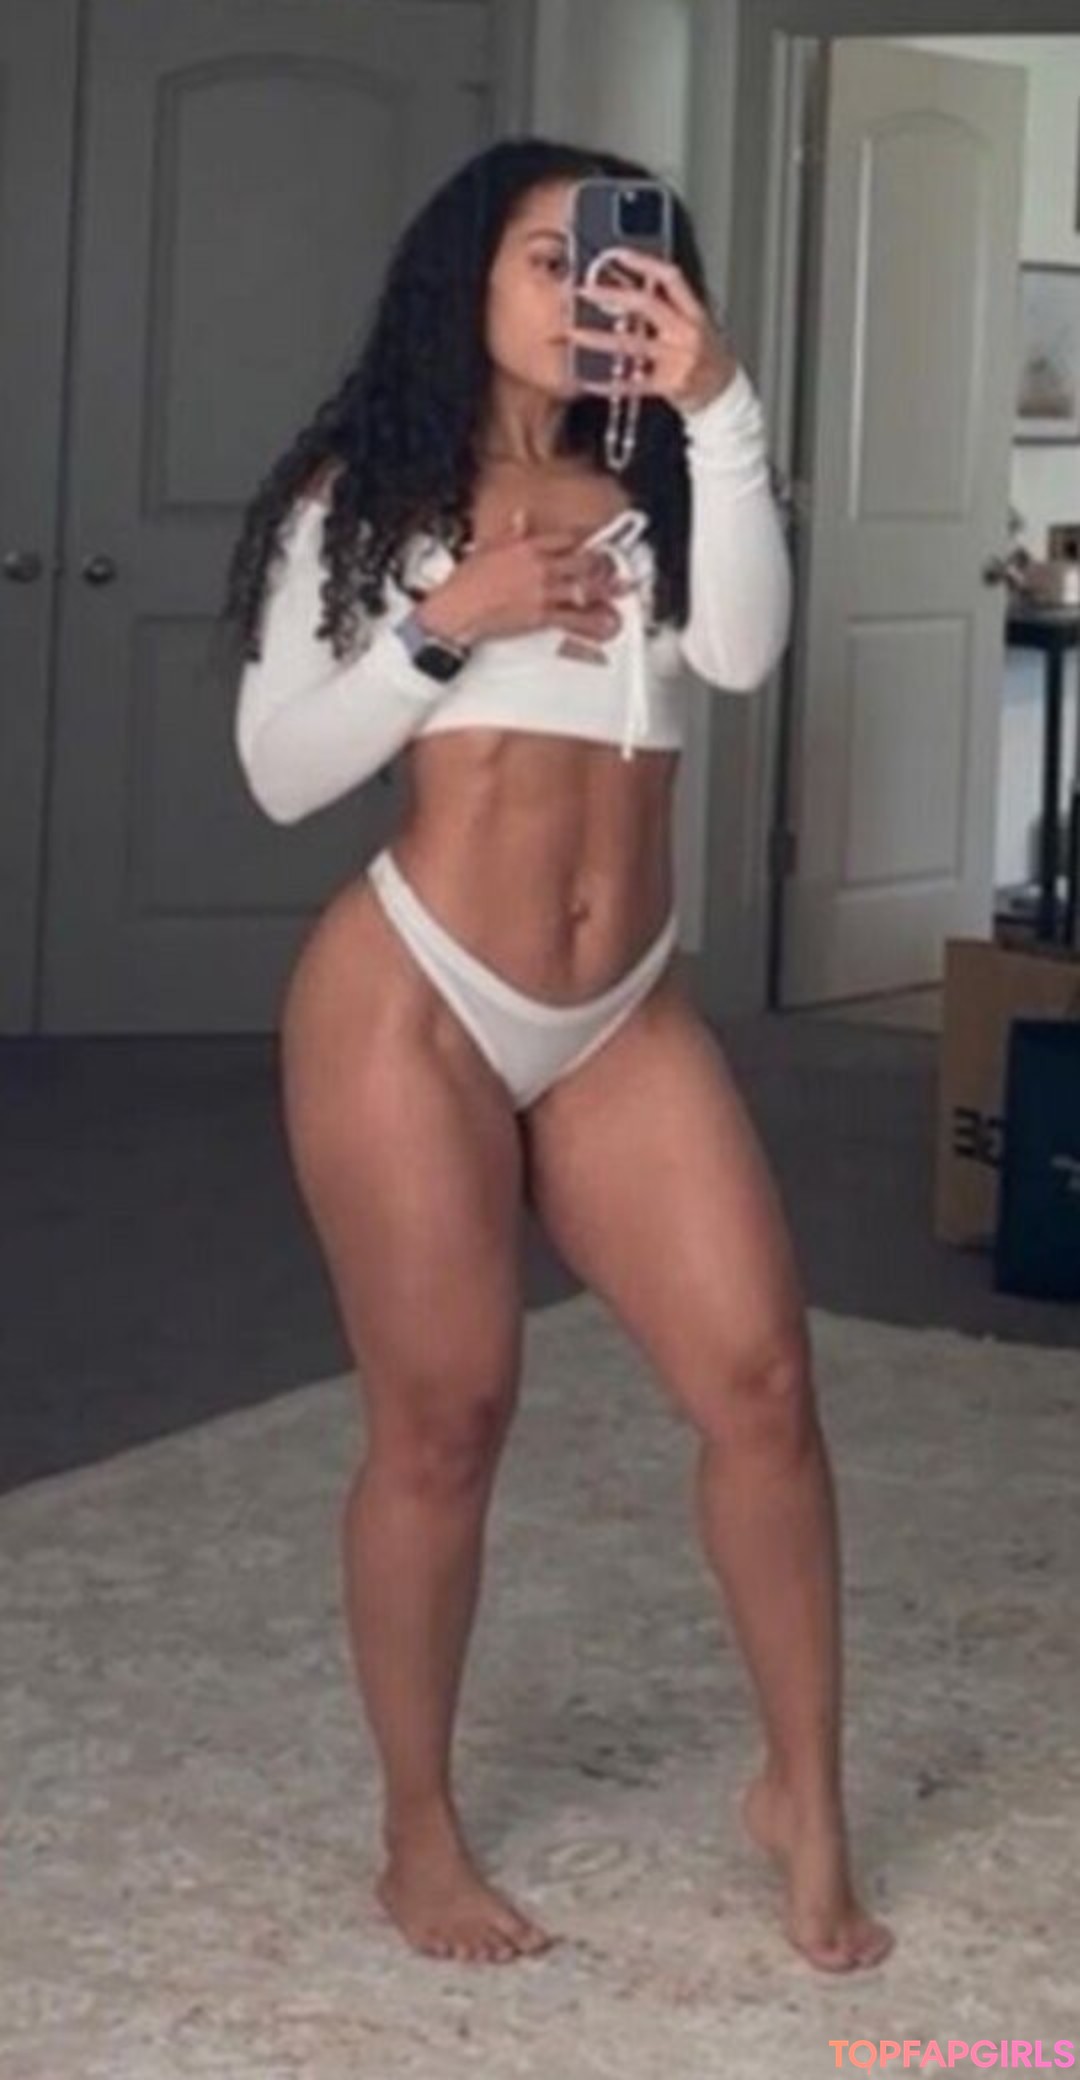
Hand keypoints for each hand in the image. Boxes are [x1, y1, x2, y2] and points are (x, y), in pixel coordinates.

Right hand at [417, 508, 629, 646]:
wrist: (456, 610)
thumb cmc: (465, 583)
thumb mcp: (488, 548)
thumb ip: (511, 533)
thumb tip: (521, 519)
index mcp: (526, 547)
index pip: (565, 537)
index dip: (585, 539)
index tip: (596, 540)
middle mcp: (539, 567)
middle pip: (583, 561)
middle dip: (602, 564)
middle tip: (615, 567)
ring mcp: (542, 592)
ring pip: (584, 588)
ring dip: (606, 590)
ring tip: (620, 590)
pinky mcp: (541, 617)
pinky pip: (574, 619)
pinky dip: (593, 622)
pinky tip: (606, 623)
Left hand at [566, 248, 740, 412]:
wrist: (725, 394)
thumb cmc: (707, 358)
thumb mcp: (696, 325)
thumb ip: (669, 308)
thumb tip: (632, 289)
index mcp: (694, 314)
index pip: (671, 279)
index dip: (645, 264)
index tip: (618, 255)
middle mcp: (686, 333)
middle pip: (647, 306)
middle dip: (612, 295)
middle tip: (584, 292)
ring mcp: (678, 360)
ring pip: (634, 345)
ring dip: (600, 340)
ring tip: (575, 334)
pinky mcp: (669, 386)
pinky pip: (634, 384)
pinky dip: (609, 382)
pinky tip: (589, 379)